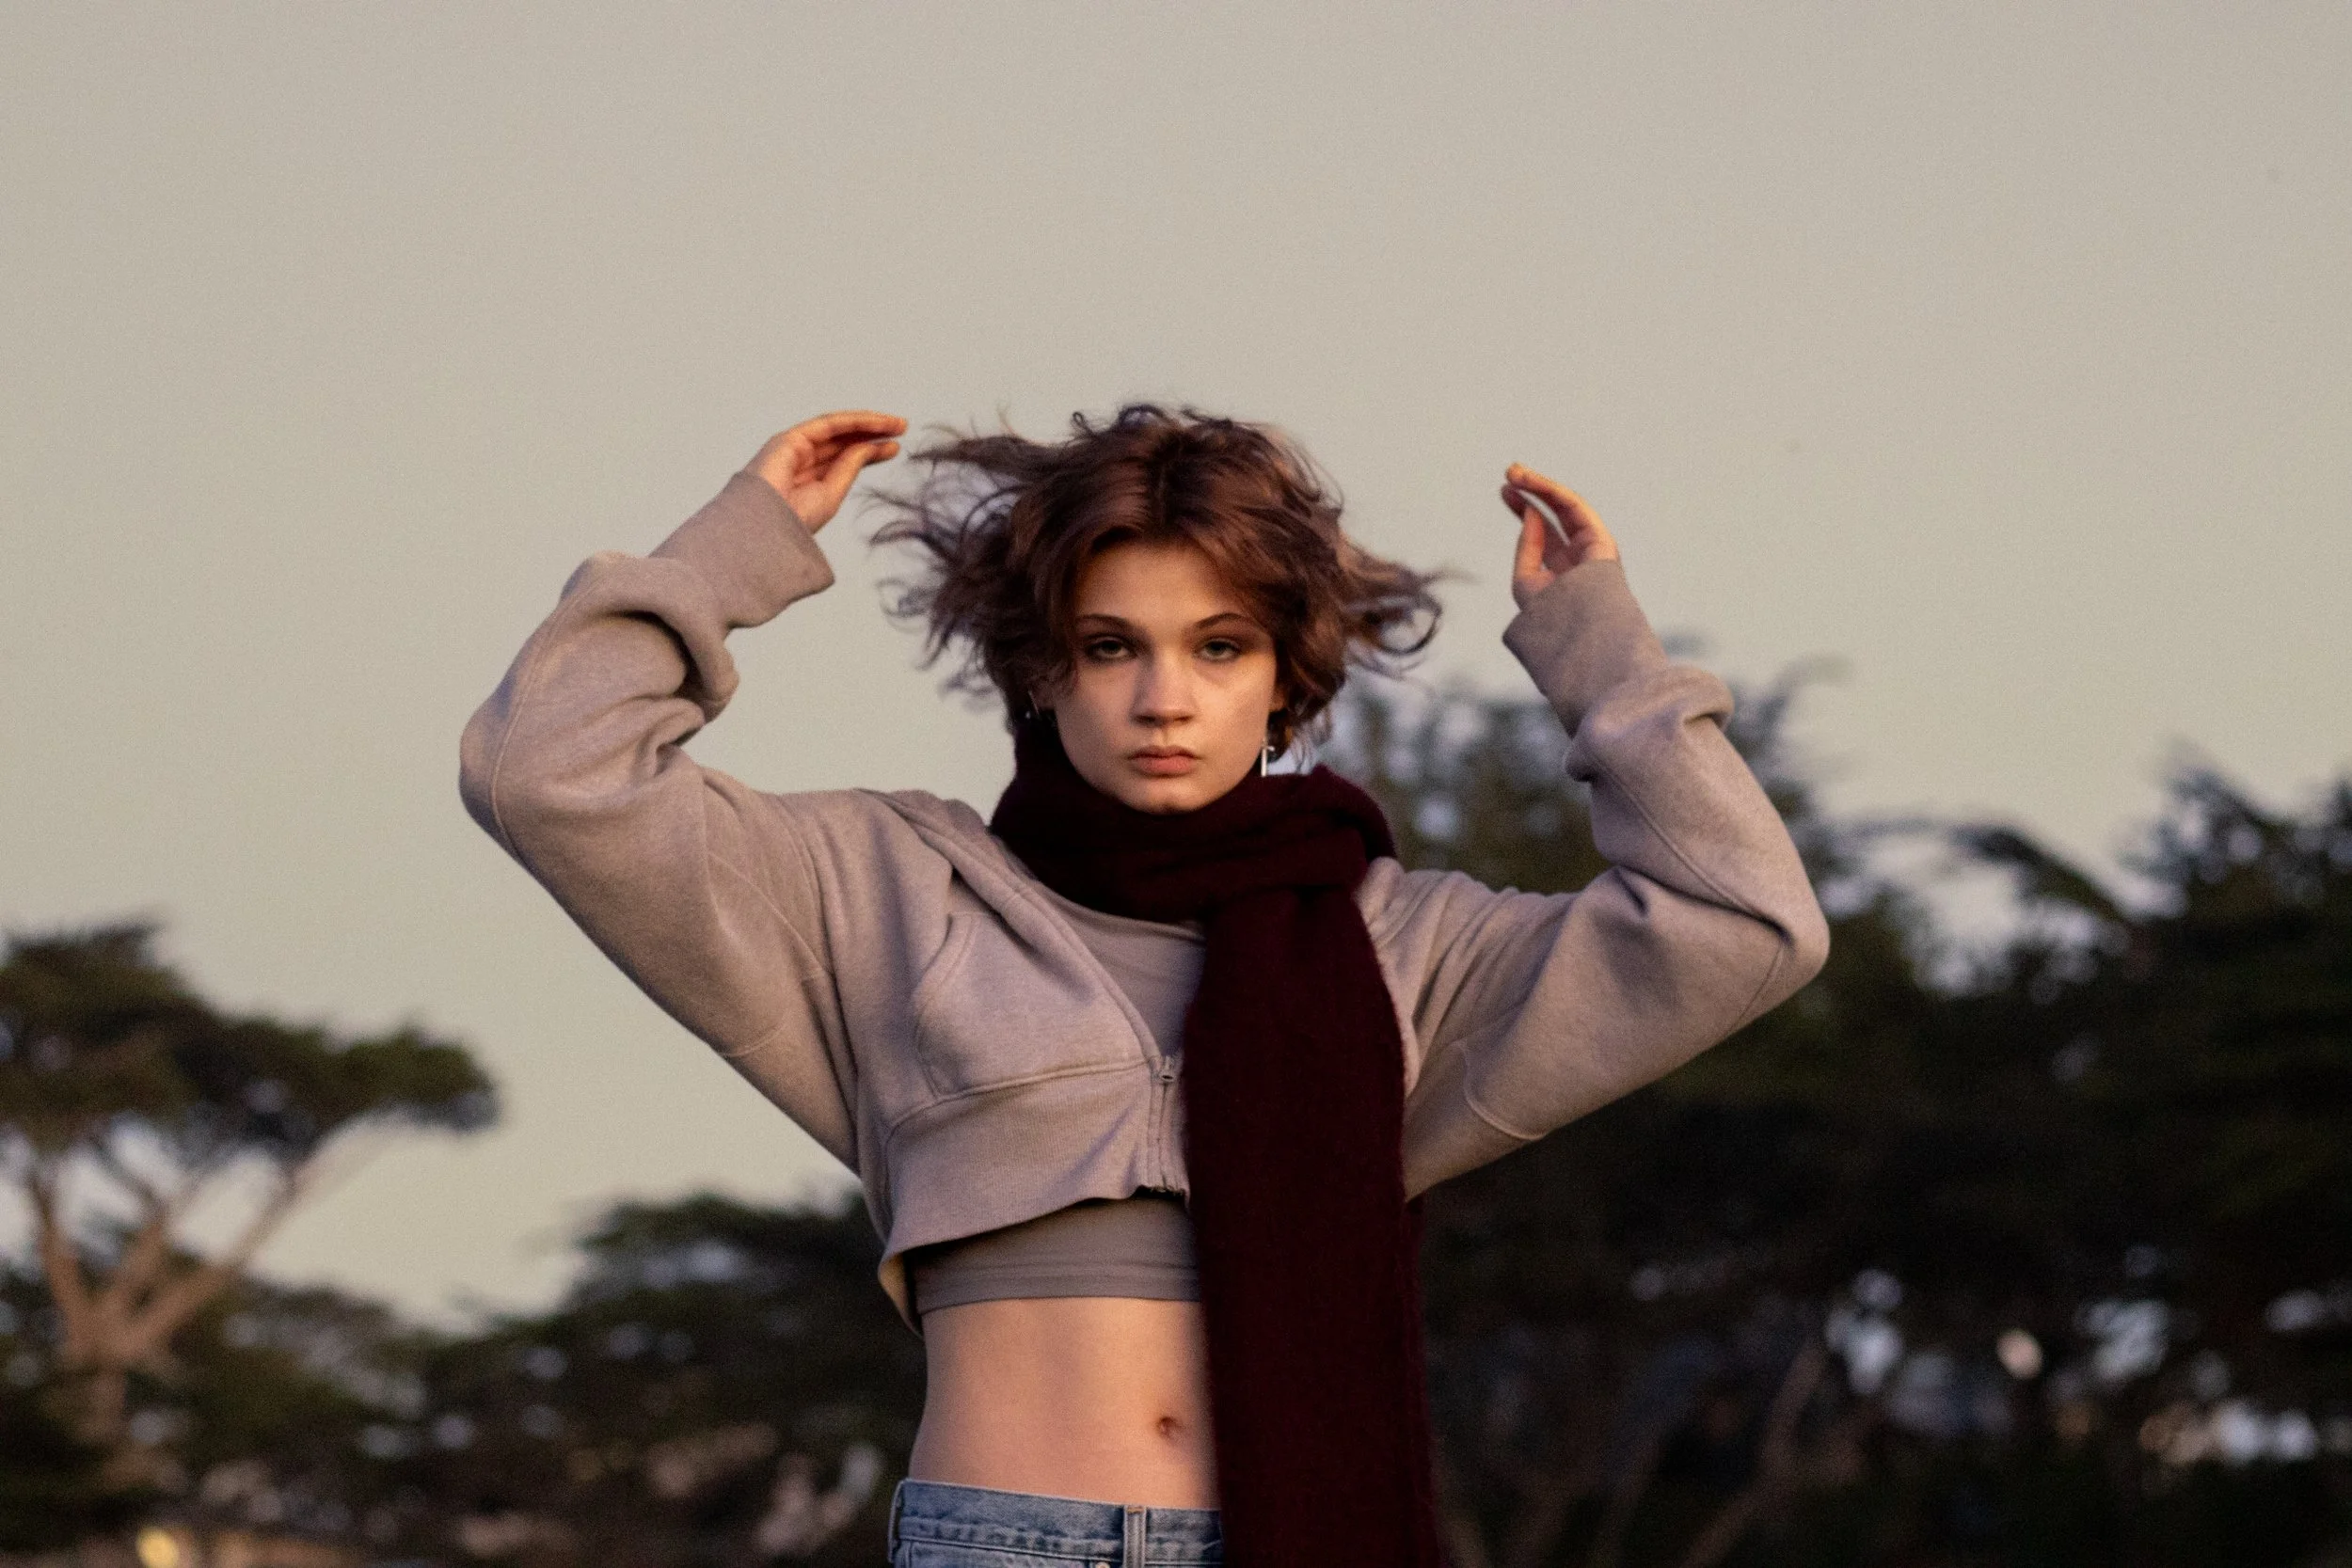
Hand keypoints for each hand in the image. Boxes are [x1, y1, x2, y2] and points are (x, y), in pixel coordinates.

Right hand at [747, 410, 907, 531]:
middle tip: (901, 428)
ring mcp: (793, 448)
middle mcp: (800, 462)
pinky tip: (877, 423)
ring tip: (896, 424)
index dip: (870, 451)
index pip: (843, 460)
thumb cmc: (792, 520)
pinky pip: (829, 424)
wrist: (763, 527)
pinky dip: (854, 421)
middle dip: (872, 433)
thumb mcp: (832, 493)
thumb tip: (874, 446)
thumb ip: (850, 466)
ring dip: (867, 424)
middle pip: (842, 442)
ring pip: (837, 429)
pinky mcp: (790, 438)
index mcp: (808, 482)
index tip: (895, 448)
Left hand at [1499, 463, 1618, 609]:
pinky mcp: (1601, 539)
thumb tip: (1530, 512)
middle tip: (1509, 473)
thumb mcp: (1527, 581)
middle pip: (1554, 515)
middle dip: (1533, 492)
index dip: (1523, 509)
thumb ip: (1528, 546)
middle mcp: (1579, 557)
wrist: (1577, 636)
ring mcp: (1592, 548)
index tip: (1505, 491)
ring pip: (1565, 507)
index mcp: (1562, 571)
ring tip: (1515, 472)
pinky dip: (1553, 492)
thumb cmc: (1551, 619)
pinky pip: (1575, 507)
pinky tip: (1533, 484)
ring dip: (1541, 486)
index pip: (1543, 532)